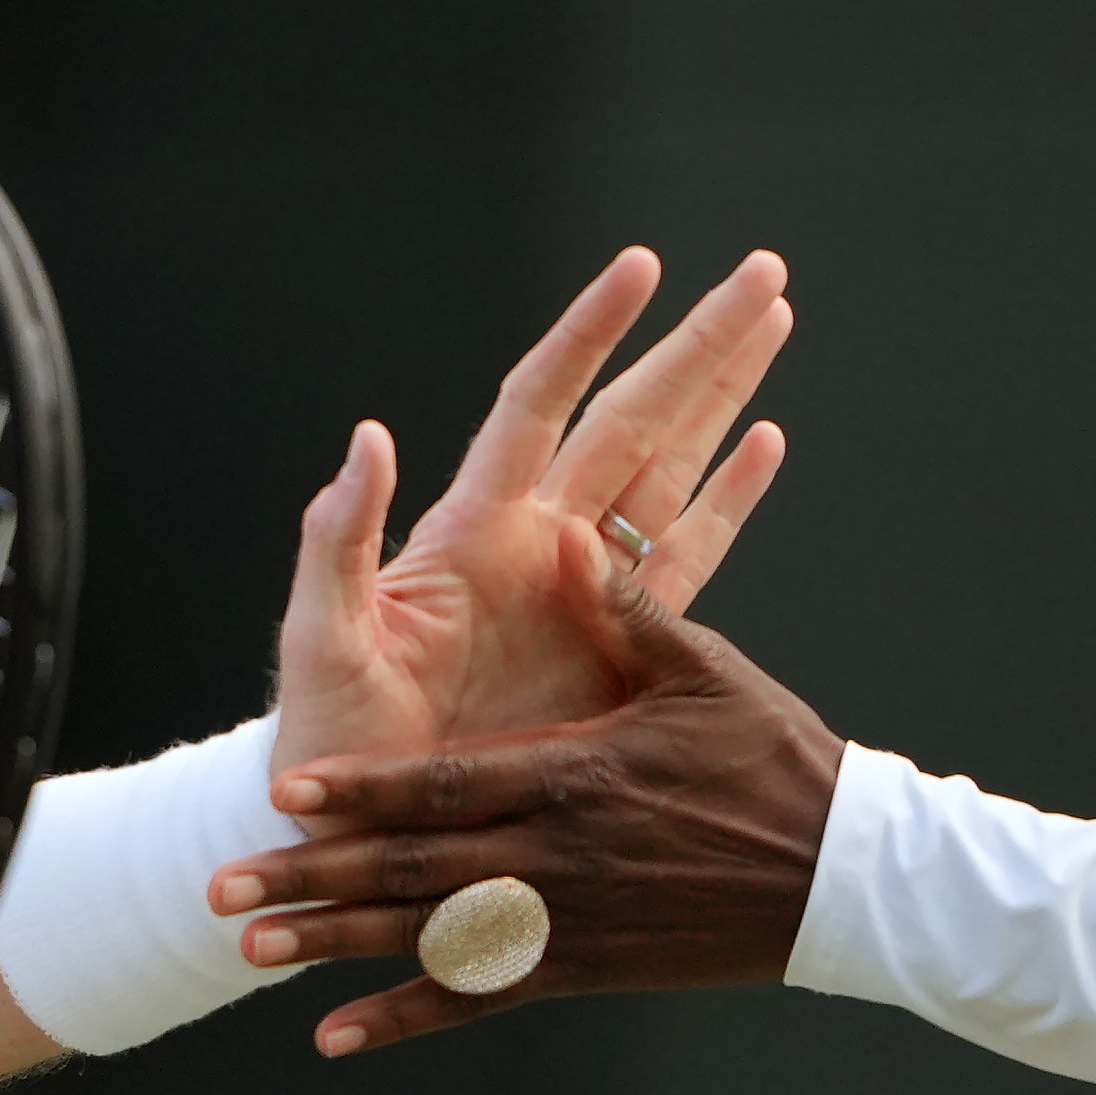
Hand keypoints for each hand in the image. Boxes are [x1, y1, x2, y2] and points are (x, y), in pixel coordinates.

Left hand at [217, 582, 843, 1056]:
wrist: (840, 876)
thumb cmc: (772, 760)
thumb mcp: (703, 670)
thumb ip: (624, 609)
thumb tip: (565, 537)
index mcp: (574, 776)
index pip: (445, 787)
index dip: (364, 792)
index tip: (289, 792)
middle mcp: (555, 857)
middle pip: (411, 872)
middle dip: (313, 879)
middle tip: (223, 888)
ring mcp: (564, 922)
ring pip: (428, 940)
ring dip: (336, 948)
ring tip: (253, 952)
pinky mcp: (581, 968)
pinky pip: (478, 999)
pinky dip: (406, 1018)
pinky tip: (336, 1035)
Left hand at [271, 247, 791, 777]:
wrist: (370, 828)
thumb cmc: (331, 734)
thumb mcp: (324, 641)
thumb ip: (341, 544)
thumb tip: (367, 439)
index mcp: (472, 529)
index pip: (541, 402)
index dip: (590, 334)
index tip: (642, 267)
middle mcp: (535, 542)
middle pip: (631, 419)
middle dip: (694, 345)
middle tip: (757, 273)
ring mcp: (580, 591)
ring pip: (670, 468)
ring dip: (722, 396)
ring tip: (771, 322)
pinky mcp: (615, 650)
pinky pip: (684, 558)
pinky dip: (727, 498)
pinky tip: (764, 441)